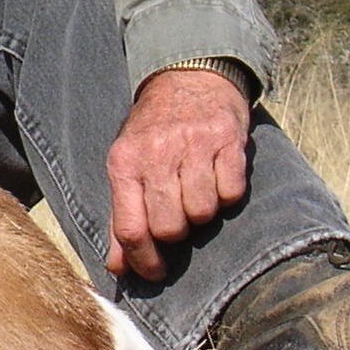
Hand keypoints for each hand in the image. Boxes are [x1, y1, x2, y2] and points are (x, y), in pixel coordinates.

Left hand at [104, 67, 250, 281]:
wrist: (187, 77)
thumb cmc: (153, 131)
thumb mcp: (127, 165)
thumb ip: (121, 216)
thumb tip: (118, 268)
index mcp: (124, 163)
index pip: (130, 228)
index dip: (143, 261)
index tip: (154, 273)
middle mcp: (157, 154)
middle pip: (170, 227)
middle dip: (176, 234)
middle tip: (178, 218)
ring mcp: (194, 146)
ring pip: (202, 212)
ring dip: (203, 212)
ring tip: (196, 192)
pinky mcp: (228, 140)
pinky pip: (232, 192)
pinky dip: (228, 194)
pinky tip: (218, 177)